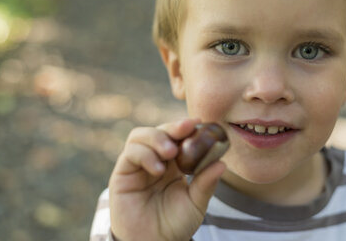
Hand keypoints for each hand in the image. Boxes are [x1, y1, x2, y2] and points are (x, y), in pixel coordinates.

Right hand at [108, 118, 225, 240]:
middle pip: (160, 130)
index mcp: (175, 162)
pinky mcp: (122, 173)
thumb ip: (206, 183)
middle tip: (187, 128)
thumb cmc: (175, 224)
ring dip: (157, 137)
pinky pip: (130, 153)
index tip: (200, 121)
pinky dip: (145, 154)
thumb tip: (222, 163)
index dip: (187, 127)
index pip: (179, 136)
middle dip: (173, 126)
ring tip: (171, 152)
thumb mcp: (196, 203)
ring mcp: (137, 164)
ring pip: (141, 135)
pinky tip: (158, 169)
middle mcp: (155, 158)